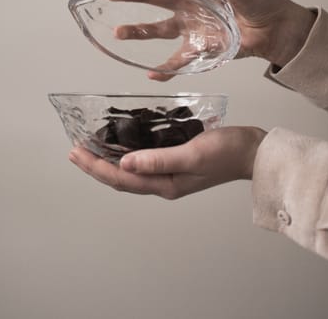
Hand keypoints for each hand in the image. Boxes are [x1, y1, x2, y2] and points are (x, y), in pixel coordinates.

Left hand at [68, 126, 265, 199]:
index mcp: (165, 185)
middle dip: (96, 165)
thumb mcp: (192, 154)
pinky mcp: (175, 162)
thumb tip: (125, 163)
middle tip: (75, 150)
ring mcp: (169, 174)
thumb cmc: (227, 152)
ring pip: (131, 169)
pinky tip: (122, 142)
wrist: (252, 151)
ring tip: (90, 147)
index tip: (76, 153)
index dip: (96, 167)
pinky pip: (144, 161)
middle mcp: (163, 183)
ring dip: (109, 159)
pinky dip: (128, 152)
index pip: (122, 178)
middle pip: (122, 177)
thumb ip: (159, 160)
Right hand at [112, 0, 315, 80]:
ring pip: (159, 30)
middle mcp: (189, 6)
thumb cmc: (262, 2)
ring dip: (139, 32)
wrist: (278, 29)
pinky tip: (151, 75)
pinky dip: (166, 70)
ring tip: (118, 33)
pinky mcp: (201, 49)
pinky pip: (179, 61)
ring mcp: (193, 28)